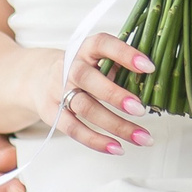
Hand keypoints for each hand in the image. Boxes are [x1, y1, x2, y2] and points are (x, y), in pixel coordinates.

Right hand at [40, 35, 155, 155]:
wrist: (38, 77)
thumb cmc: (81, 68)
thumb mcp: (97, 59)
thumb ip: (119, 66)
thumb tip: (152, 81)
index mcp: (85, 49)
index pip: (103, 44)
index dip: (125, 54)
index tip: (149, 67)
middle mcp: (69, 67)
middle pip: (89, 79)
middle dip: (116, 95)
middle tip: (141, 109)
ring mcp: (58, 90)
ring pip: (86, 108)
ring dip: (116, 125)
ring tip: (141, 137)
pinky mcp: (52, 113)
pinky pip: (74, 129)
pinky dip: (96, 141)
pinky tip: (117, 147)